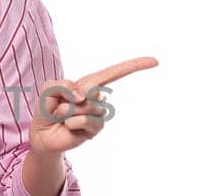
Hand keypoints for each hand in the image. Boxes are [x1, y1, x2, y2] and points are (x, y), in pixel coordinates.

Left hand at [28, 56, 158, 155]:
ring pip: (87, 107)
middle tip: (60, 106)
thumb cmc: (46, 109)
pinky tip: (68, 126)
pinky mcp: (96, 129)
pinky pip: (86, 120)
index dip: (135, 66)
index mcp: (90, 84)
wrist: (42, 134)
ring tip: (63, 117)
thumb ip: (64, 85)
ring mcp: (98, 114)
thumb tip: (85, 97)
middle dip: (68, 98)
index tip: (155, 61)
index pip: (115, 72)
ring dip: (68, 111)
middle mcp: (97, 98)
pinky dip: (72, 122)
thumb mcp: (48, 89)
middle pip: (93, 91)